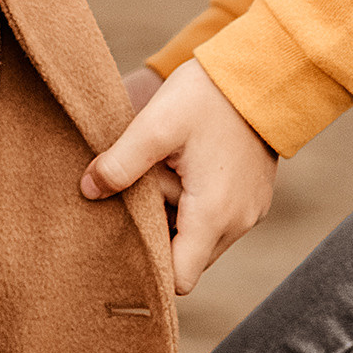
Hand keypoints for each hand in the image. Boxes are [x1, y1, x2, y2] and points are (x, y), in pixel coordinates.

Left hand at [83, 60, 277, 293]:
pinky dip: (198, 206)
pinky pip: (218, 220)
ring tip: (171, 172)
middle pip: (188, 260)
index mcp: (213, 215)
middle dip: (161, 234)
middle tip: (150, 188)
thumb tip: (89, 191)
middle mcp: (237, 224)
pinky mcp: (253, 198)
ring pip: (202, 240)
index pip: (178, 280)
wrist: (263, 72)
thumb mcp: (156, 125)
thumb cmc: (209, 97)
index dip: (150, 268)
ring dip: (180, 218)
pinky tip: (188, 168)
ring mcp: (249, 212)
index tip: (127, 239)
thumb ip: (120, 163)